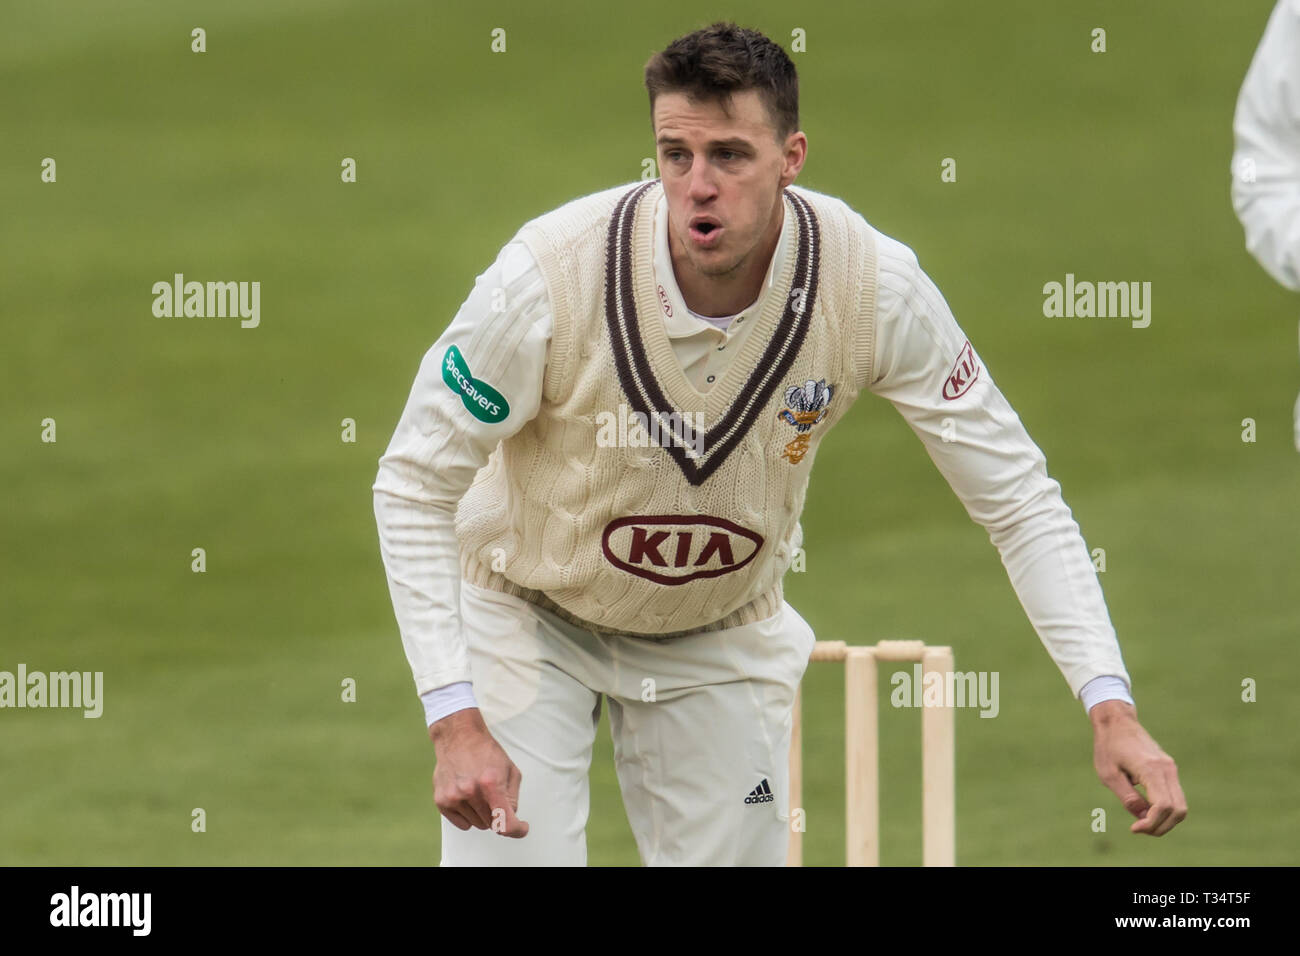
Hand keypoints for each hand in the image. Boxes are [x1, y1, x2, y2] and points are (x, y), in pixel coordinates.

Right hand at [429, 708, 528, 837]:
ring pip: (477, 825)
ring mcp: (453, 797)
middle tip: (494, 795)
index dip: (517, 830)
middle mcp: (470, 791)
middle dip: (497, 813)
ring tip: (479, 791)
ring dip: (482, 814)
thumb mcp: (510, 769)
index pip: (505, 822)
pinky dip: (468, 815)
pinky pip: (462, 824)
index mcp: (490, 783)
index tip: (521, 828)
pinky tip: (467, 797)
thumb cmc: (486, 752)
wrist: (458, 736)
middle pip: (492, 823)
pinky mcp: (441, 801)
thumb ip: (513, 796)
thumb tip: (510, 818)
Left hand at [1089, 700, 1187, 835]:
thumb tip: (1142, 818)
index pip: (1163, 806)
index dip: (1151, 823)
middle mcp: (1167, 769)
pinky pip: (1175, 796)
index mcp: (1151, 769)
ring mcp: (1171, 768)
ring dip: (1165, 820)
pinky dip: (1165, 810)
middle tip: (1139, 829)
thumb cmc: (1108, 746)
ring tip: (1142, 823)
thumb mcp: (1108, 774)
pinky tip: (1146, 811)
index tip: (1134, 828)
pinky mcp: (1170, 769)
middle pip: (1179, 810)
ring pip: (1181, 806)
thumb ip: (1127, 797)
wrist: (1117, 721)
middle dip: (1161, 827)